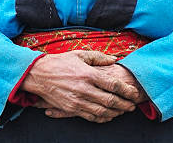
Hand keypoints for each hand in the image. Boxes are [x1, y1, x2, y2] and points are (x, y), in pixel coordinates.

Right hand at [21, 50, 139, 122]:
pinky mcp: (71, 109)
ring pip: (101, 112)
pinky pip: (90, 117)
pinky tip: (108, 116)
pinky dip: (102, 118)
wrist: (39, 74)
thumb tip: (115, 59)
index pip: (113, 84)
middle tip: (133, 105)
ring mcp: (77, 101)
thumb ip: (99, 57)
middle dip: (124, 104)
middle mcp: (84, 89)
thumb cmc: (60, 62)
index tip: (134, 92)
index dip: (126, 90)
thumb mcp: (80, 54)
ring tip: (123, 111)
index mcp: (88, 74)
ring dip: (115, 113)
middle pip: (110, 101)